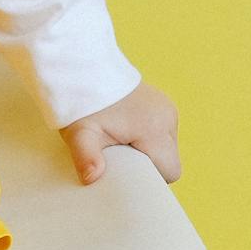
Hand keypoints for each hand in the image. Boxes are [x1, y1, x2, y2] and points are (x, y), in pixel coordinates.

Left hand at [61, 80, 181, 185]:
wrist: (83, 71)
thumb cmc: (82, 105)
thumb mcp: (80, 134)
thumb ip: (87, 158)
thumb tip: (91, 178)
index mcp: (154, 128)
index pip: (170, 170)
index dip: (149, 177)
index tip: (127, 170)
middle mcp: (167, 117)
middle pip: (170, 159)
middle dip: (148, 163)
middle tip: (120, 154)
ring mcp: (167, 108)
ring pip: (167, 146)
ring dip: (149, 149)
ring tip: (122, 139)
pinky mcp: (163, 103)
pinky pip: (162, 131)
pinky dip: (148, 136)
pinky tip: (128, 129)